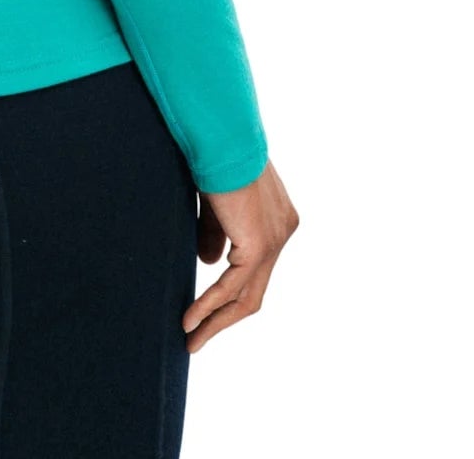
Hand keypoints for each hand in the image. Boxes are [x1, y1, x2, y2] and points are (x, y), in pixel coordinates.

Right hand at [182, 157, 297, 354]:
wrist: (221, 135)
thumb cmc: (214, 155)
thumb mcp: (216, 202)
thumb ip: (215, 233)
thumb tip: (208, 264)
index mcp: (278, 217)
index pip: (255, 266)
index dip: (229, 289)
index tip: (205, 308)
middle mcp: (283, 230)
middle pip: (255, 288)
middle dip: (224, 316)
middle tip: (197, 336)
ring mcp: (276, 240)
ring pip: (246, 295)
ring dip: (216, 320)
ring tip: (191, 339)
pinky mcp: (259, 245)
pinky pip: (232, 286)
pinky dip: (210, 305)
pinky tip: (190, 320)